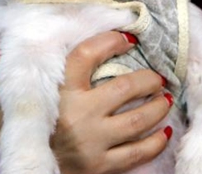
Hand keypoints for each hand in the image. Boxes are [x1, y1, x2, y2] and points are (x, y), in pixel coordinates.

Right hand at [50, 31, 172, 173]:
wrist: (36, 169)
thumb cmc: (45, 128)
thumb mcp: (48, 97)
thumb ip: (68, 75)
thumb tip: (109, 44)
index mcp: (61, 93)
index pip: (85, 56)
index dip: (110, 42)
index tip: (129, 40)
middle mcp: (76, 116)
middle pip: (124, 87)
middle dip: (149, 79)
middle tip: (158, 79)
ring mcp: (90, 143)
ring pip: (137, 120)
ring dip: (158, 107)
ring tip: (165, 100)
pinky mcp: (100, 167)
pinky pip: (139, 152)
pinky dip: (157, 141)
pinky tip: (164, 131)